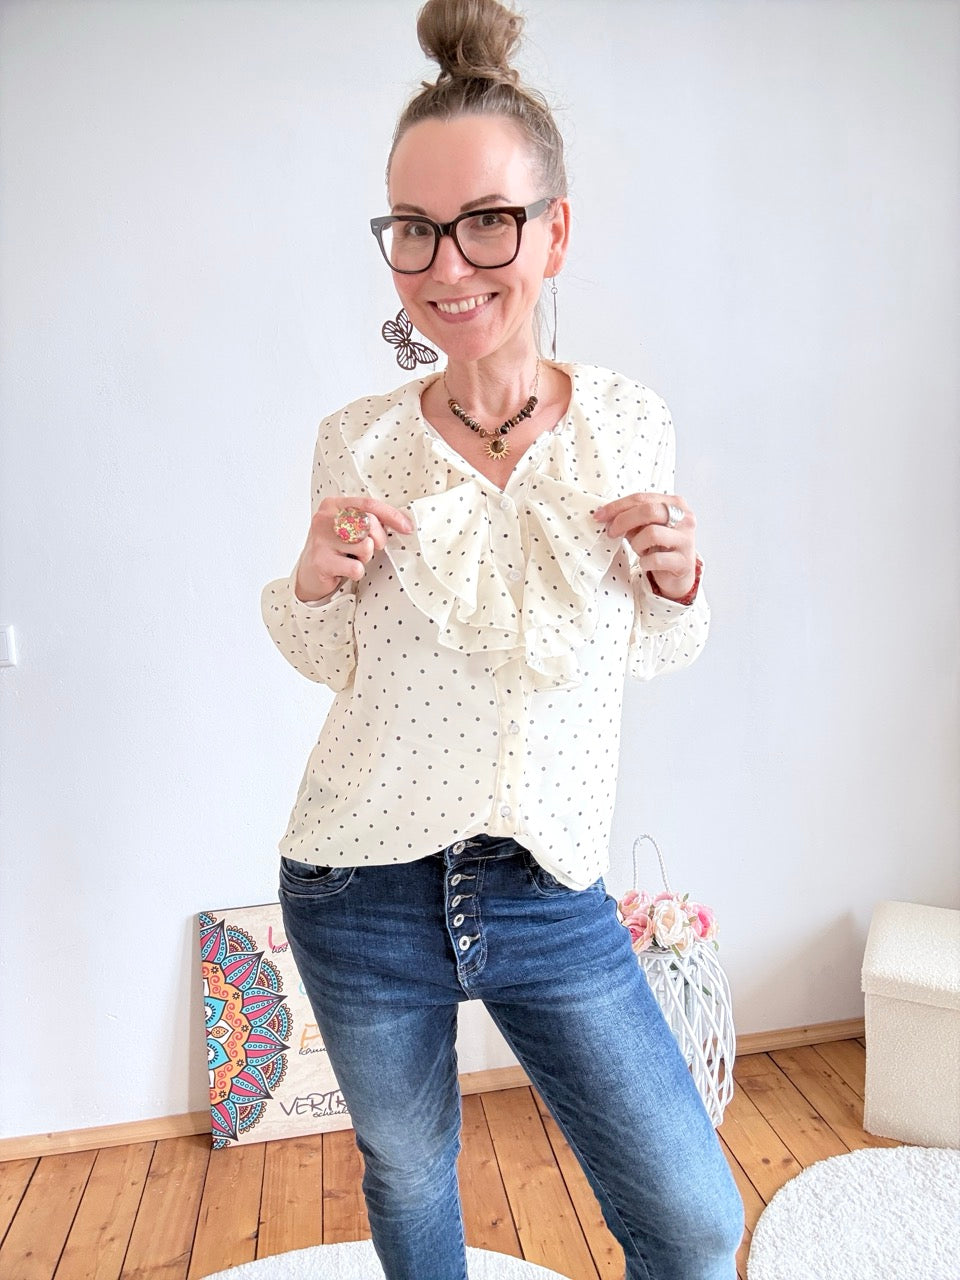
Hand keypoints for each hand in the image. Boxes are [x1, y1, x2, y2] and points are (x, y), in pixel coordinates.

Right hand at [294, 496, 412, 601]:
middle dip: (378, 539)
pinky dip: (356, 572)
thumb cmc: (335, 548)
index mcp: (333, 505)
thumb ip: (368, 520)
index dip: (391, 516)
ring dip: (365, 557)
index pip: (368, 504)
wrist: (308, 573)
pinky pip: (356, 568)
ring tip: (351, 557)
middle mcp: (324, 518)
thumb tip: (402, 523)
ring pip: (365, 547)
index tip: (407, 527)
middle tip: (370, 548)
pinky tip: (344, 570)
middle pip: (368, 524)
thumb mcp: (348, 527)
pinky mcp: (321, 561)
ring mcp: (321, 540)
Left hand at [593, 493, 698, 600]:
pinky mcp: (684, 562)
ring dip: (636, 543)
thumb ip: (631, 518)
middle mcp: (685, 518)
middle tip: (612, 532)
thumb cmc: (659, 545)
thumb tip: (605, 515)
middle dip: (623, 521)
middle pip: (649, 511)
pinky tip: (645, 563)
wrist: (679, 573)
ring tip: (638, 549)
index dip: (617, 506)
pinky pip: (656, 559)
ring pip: (652, 533)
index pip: (642, 498)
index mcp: (675, 503)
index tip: (600, 516)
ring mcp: (686, 540)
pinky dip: (644, 562)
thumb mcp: (645, 526)